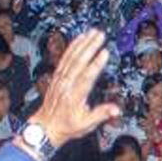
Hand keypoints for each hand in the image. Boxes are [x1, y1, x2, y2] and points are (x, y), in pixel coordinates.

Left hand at [28, 29, 120, 147]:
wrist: (46, 127)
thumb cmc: (66, 126)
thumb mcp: (85, 125)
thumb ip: (101, 114)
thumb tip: (116, 109)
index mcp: (74, 97)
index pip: (86, 77)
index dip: (96, 64)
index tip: (105, 52)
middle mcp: (66, 85)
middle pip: (79, 62)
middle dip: (90, 47)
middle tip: (101, 35)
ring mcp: (60, 79)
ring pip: (72, 57)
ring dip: (82, 44)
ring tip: (93, 33)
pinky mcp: (58, 76)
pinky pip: (65, 58)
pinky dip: (72, 47)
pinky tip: (80, 39)